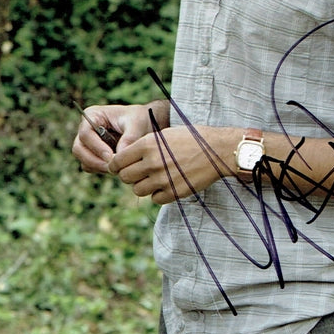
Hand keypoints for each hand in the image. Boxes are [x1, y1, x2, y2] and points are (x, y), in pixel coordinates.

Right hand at [72, 101, 169, 173]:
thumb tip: (119, 156)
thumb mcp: (136, 125)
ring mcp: (88, 143)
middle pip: (78, 149)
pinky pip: (90, 166)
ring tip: (116, 168)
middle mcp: (86, 128)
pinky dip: (101, 169)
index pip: (86, 134)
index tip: (110, 157)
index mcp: (93, 115)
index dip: (96, 147)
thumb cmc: (139, 119)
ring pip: (83, 160)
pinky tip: (116, 167)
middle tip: (112, 167)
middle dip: (94, 160)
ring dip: (98, 167)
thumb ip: (128, 139)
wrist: (145, 124)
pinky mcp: (93, 154)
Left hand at [108, 125, 240, 204]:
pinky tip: (167, 183)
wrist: (217, 150)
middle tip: (138, 172)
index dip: (116, 165)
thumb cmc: (192, 138)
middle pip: (125, 177)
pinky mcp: (174, 192)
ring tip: (154, 177)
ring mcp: (162, 179)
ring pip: (137, 190)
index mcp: (147, 144)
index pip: (117, 161)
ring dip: (143, 185)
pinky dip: (158, 193)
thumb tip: (125, 158)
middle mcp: (152, 162)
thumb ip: (144, 146)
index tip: (119, 167)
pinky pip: (155, 199)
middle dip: (129, 175)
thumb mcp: (165, 134)